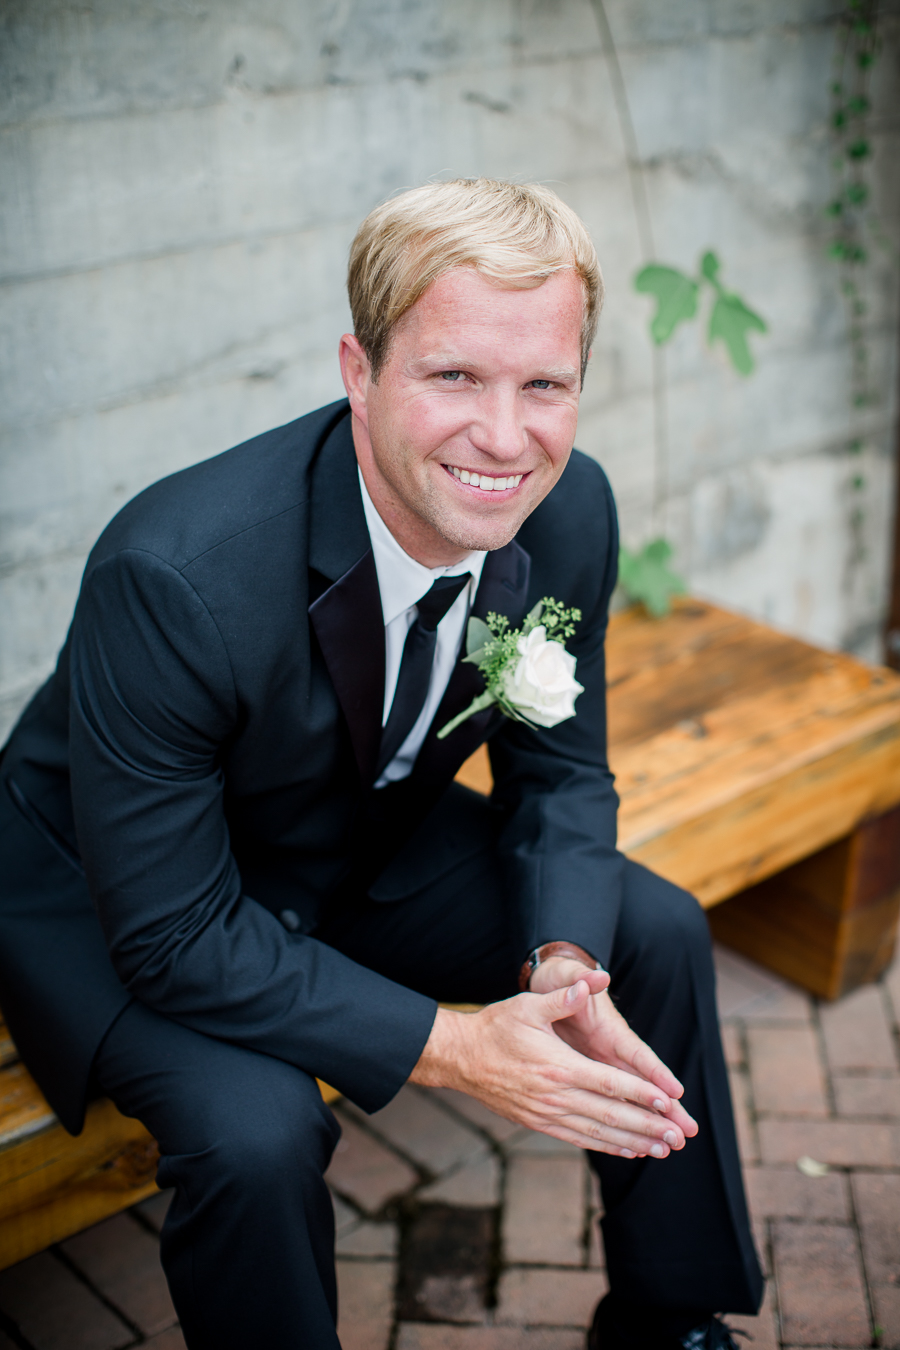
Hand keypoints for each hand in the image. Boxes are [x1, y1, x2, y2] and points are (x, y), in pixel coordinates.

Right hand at [409, 980, 690, 1157]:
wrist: (460, 1058)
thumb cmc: (496, 1027)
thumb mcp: (528, 1005)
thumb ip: (564, 996)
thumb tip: (594, 980)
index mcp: (558, 1066)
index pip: (609, 1083)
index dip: (640, 1094)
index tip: (668, 1103)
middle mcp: (555, 1095)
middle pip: (610, 1115)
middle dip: (647, 1127)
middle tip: (678, 1137)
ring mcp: (546, 1114)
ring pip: (598, 1133)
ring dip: (633, 1142)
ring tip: (663, 1150)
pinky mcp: (538, 1123)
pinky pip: (579, 1139)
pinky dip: (606, 1146)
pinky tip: (628, 1151)